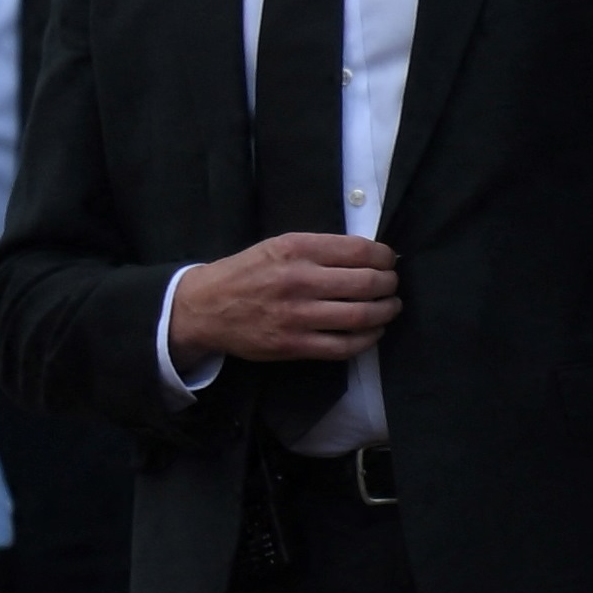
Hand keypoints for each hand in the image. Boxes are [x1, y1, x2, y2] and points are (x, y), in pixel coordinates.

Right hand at [164, 233, 398, 368]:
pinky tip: (372, 331)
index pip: (360, 251)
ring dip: (386, 311)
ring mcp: (296, 316)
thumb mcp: (276, 246)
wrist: (203, 309)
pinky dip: (369, 338)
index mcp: (295, 249)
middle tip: (390, 285)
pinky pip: (345, 346)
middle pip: (368, 283)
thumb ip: (319, 250)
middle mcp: (298, 280)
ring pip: (362, 315)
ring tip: (388, 307)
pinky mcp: (293, 345)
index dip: (385, 257)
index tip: (387, 261)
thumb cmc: (244, 273)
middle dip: (389, 284)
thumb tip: (369, 256)